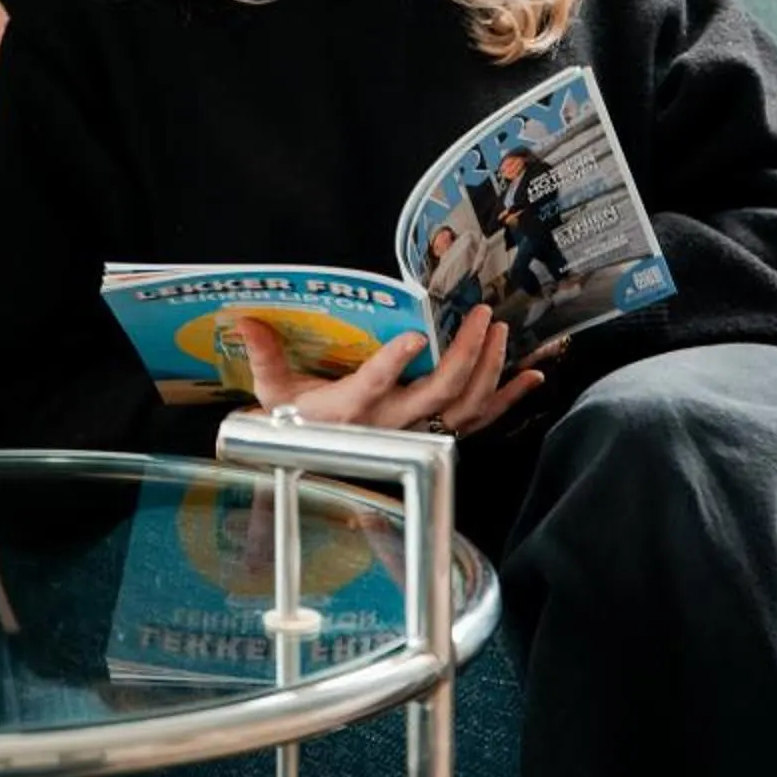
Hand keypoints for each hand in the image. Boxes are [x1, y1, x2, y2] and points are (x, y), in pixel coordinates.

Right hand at [231, 304, 547, 437]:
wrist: (312, 460)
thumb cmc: (293, 425)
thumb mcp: (272, 393)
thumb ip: (265, 356)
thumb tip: (244, 320)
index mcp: (352, 409)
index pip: (375, 385)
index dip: (394, 364)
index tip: (413, 336)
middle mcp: (392, 423)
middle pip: (438, 394)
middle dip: (465, 354)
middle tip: (480, 316)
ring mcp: (419, 431)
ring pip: (465, 407)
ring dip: (488, 369)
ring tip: (497, 331)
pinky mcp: (436, 434)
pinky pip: (481, 420)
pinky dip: (509, 398)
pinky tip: (531, 376)